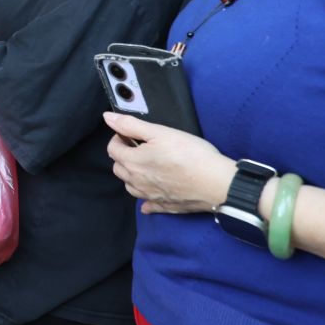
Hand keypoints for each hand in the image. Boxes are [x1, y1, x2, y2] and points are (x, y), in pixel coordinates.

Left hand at [104, 112, 237, 213]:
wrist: (216, 183)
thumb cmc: (190, 154)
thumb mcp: (160, 132)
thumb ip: (131, 125)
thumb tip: (108, 118)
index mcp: (133, 163)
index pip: (112, 150)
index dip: (118, 138)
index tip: (130, 134)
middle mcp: (137, 182)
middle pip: (119, 169)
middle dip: (123, 155)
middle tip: (138, 146)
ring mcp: (150, 197)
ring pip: (130, 186)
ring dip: (132, 175)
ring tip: (146, 165)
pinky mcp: (164, 206)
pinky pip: (148, 205)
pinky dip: (145, 199)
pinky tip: (149, 197)